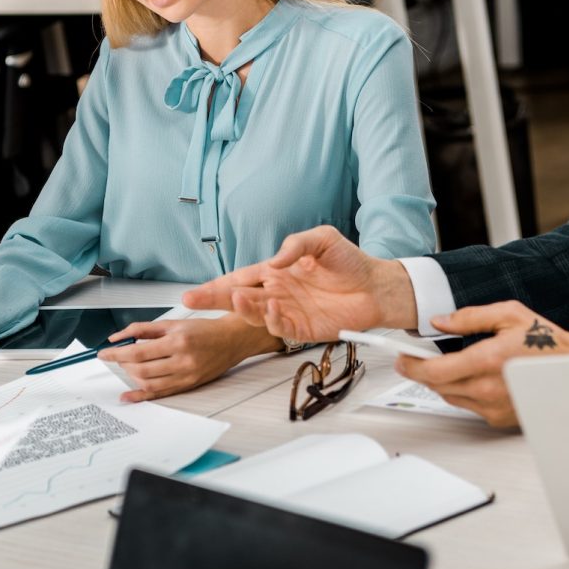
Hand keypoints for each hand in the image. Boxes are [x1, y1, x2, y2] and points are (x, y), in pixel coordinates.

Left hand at [97, 315, 281, 401]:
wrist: (231, 340)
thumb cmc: (204, 329)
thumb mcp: (172, 323)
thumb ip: (143, 329)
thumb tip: (118, 337)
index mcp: (178, 341)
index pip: (138, 352)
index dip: (117, 354)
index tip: (103, 353)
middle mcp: (182, 360)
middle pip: (141, 369)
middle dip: (122, 364)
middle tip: (116, 357)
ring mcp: (186, 376)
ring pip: (148, 383)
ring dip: (131, 377)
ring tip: (127, 367)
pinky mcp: (188, 386)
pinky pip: (160, 394)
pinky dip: (141, 395)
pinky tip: (128, 395)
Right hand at [183, 226, 416, 342]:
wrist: (377, 286)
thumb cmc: (350, 262)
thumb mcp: (321, 239)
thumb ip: (295, 245)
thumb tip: (272, 261)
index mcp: (276, 272)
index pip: (240, 277)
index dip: (217, 284)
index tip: (194, 291)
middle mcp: (277, 293)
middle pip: (238, 297)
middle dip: (214, 299)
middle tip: (191, 301)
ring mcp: (288, 312)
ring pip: (255, 314)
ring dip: (243, 308)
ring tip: (236, 297)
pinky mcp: (303, 329)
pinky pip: (280, 327)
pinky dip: (272, 320)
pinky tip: (273, 307)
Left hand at [396, 301, 568, 427]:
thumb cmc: (546, 340)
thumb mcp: (508, 314)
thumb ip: (468, 317)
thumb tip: (439, 321)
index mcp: (487, 360)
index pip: (435, 371)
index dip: (411, 365)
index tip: (401, 358)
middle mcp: (488, 389)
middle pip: (437, 386)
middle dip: (422, 372)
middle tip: (414, 358)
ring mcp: (494, 407)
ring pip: (450, 397)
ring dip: (441, 382)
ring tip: (446, 364)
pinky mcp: (499, 418)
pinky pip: (468, 406)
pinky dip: (462, 392)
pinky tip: (471, 377)